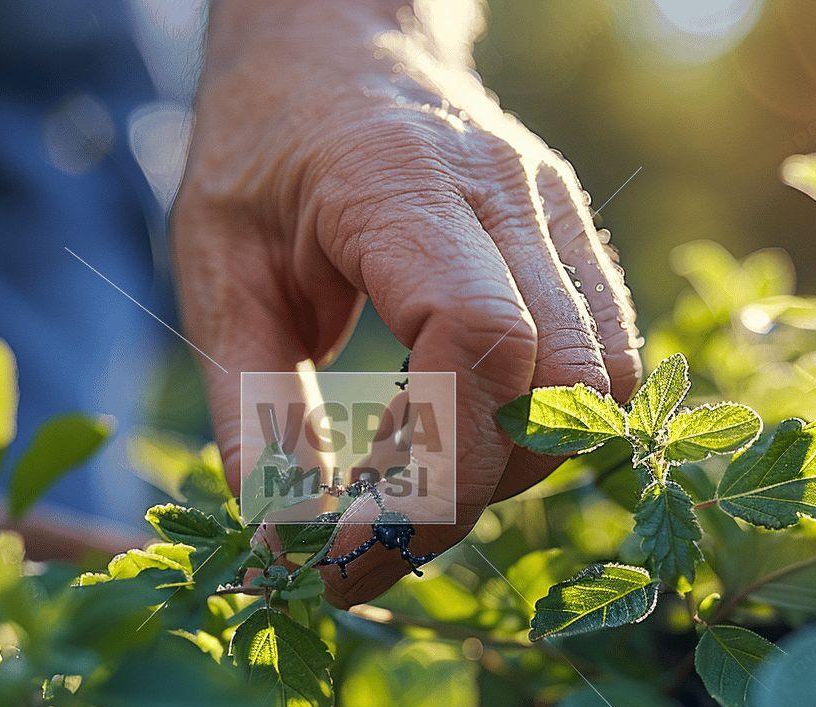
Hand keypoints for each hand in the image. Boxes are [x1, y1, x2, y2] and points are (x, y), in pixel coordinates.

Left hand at [172, 0, 641, 605]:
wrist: (333, 40)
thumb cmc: (262, 147)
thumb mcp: (217, 271)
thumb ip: (252, 407)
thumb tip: (284, 544)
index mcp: (402, 186)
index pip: (479, 338)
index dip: (431, 470)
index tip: (348, 547)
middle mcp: (507, 195)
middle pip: (556, 385)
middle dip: (467, 493)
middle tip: (366, 536)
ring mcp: (556, 214)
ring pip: (597, 387)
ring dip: (508, 467)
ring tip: (404, 479)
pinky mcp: (572, 241)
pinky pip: (598, 363)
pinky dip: (533, 430)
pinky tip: (449, 435)